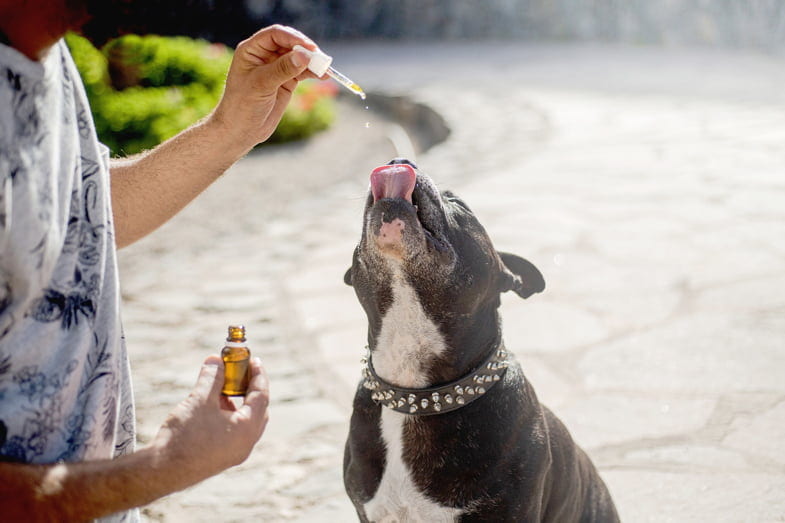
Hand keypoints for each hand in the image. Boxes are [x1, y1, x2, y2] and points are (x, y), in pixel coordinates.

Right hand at [152, 355, 269, 486]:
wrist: (163, 471)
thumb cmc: (184, 435)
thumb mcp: (199, 400)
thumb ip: (212, 377)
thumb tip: (216, 359)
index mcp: (247, 428)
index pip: (262, 396)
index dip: (258, 375)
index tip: (254, 360)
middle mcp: (246, 443)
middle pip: (258, 410)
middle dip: (250, 389)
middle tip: (240, 372)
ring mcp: (235, 453)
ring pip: (246, 422)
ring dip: (238, 403)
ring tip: (223, 388)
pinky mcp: (222, 459)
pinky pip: (234, 433)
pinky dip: (229, 417)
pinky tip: (213, 409)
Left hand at [209, 24, 319, 153]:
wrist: (241, 130)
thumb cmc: (243, 105)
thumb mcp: (261, 85)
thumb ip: (282, 69)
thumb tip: (304, 56)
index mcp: (252, 50)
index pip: (275, 35)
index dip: (292, 38)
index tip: (308, 47)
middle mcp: (264, 56)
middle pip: (290, 44)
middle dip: (306, 50)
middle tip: (320, 58)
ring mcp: (277, 68)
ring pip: (299, 58)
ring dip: (313, 62)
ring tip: (325, 69)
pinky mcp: (286, 81)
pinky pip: (303, 72)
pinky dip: (313, 73)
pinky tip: (324, 76)